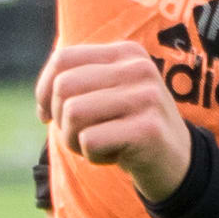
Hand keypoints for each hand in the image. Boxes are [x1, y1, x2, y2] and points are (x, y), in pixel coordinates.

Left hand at [38, 38, 193, 201]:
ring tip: (97, 146)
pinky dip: (93, 156)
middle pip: (64, 87)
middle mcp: (139, 68)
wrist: (177, 164)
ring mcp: (147, 97)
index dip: (43, 90)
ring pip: (73, 113)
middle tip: (81, 136)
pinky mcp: (147, 129)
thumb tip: (41, 101)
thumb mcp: (107, 96)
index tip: (49, 116)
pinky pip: (89, 140)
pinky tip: (116, 156)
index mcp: (126, 53)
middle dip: (61, 119)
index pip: (63, 59)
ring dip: (75, 140)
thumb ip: (77, 85)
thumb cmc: (129, 129)